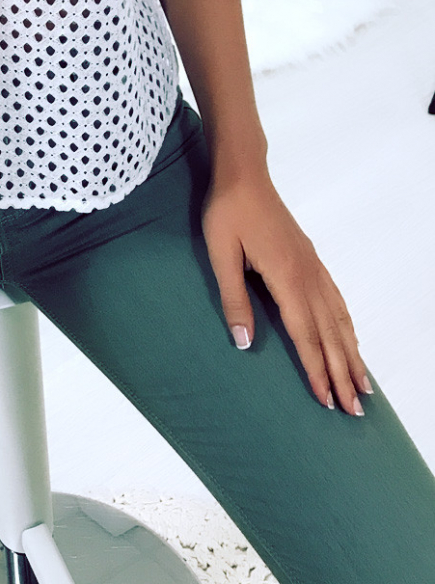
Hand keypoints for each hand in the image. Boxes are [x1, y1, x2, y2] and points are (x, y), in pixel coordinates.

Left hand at [201, 164, 373, 415]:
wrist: (244, 174)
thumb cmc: (227, 212)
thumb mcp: (222, 254)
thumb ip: (233, 298)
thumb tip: (243, 343)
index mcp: (287, 277)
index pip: (305, 335)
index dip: (316, 370)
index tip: (328, 402)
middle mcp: (307, 275)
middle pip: (330, 334)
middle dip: (342, 374)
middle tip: (356, 411)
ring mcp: (313, 266)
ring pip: (339, 319)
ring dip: (351, 354)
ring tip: (363, 386)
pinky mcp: (310, 258)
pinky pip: (336, 299)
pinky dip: (347, 325)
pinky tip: (350, 338)